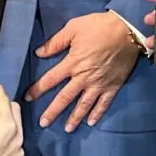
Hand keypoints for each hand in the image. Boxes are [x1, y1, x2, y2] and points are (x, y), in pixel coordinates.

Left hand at [26, 11, 138, 131]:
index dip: (37, 89)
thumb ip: (55, 42)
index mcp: (72, 63)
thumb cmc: (99, 27)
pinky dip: (97, 114)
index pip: (50, 79)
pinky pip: (104, 103)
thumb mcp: (73, 28)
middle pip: (65, 98)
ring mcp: (99, 84)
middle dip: (53, 112)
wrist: (127, 30)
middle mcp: (84, 77)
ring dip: (74, 118)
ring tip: (67, 129)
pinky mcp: (113, 86)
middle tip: (43, 123)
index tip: (27, 98)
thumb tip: (38, 53)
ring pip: (84, 105)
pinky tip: (91, 122)